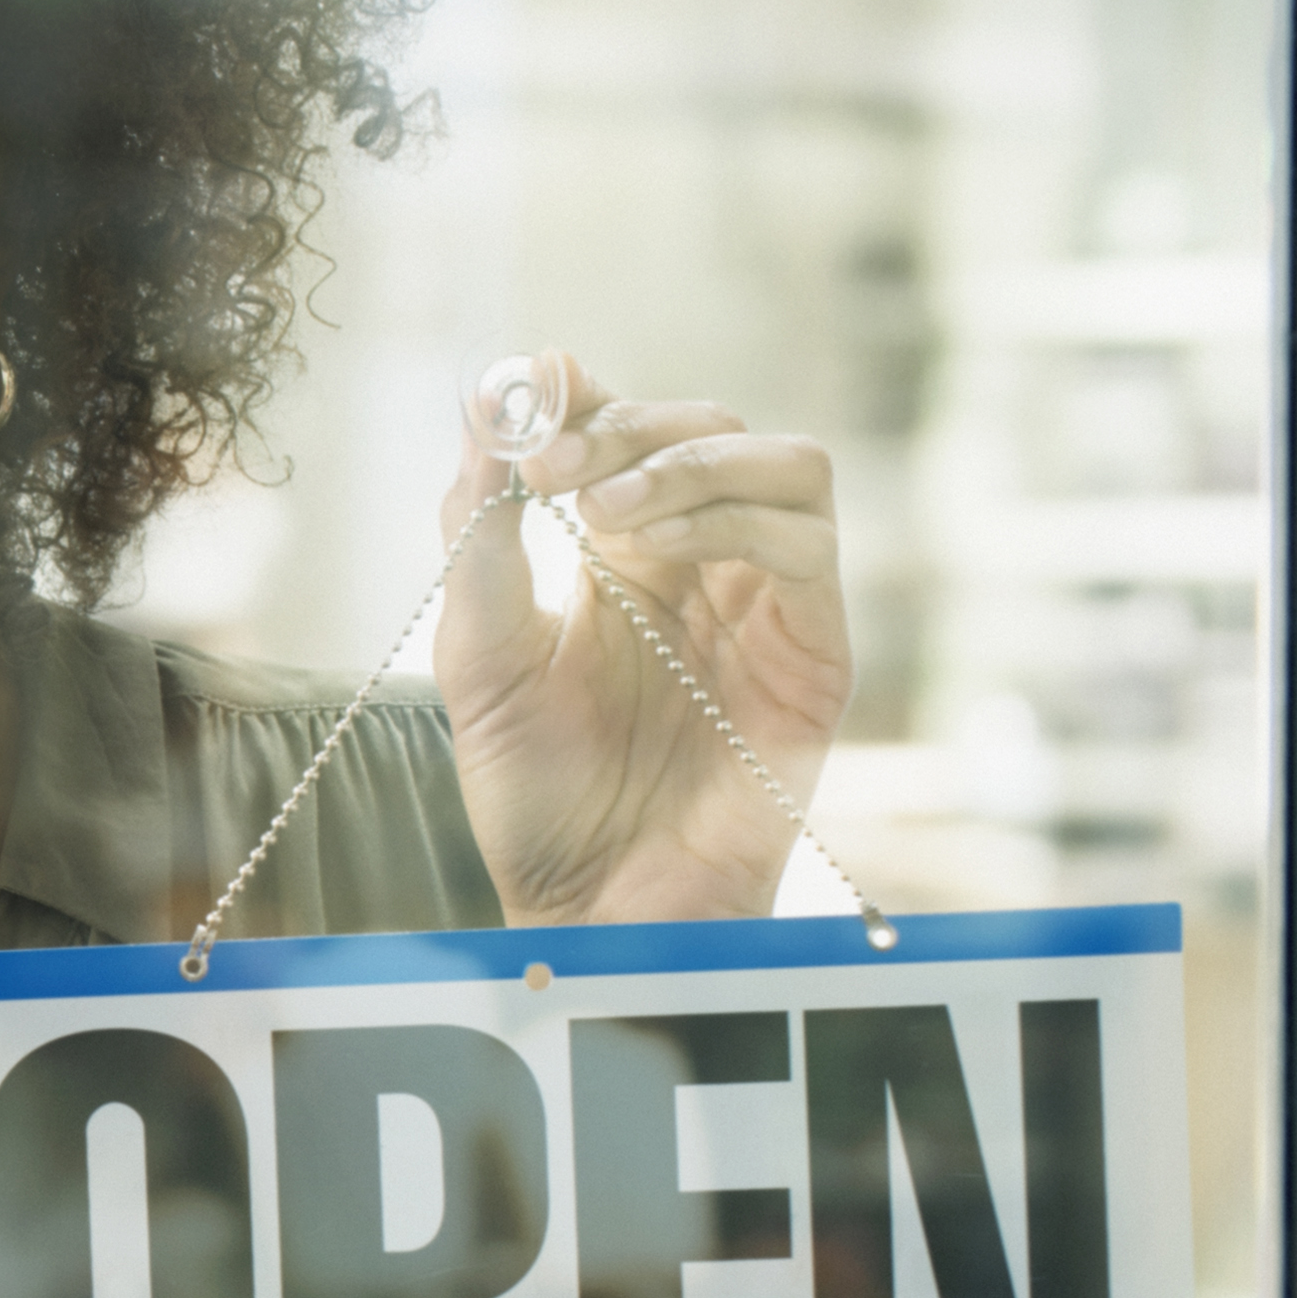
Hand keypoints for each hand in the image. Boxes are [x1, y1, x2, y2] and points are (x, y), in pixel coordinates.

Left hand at [435, 352, 851, 928]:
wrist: (593, 906)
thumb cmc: (537, 798)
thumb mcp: (480, 655)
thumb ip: (480, 536)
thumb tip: (485, 408)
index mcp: (623, 558)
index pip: (628, 433)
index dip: (589, 398)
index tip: (532, 390)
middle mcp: (704, 566)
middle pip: (709, 426)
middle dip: (631, 424)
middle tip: (557, 460)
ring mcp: (767, 604)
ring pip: (784, 461)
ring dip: (690, 460)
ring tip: (605, 505)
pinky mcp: (816, 650)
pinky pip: (807, 542)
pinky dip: (733, 517)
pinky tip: (656, 547)